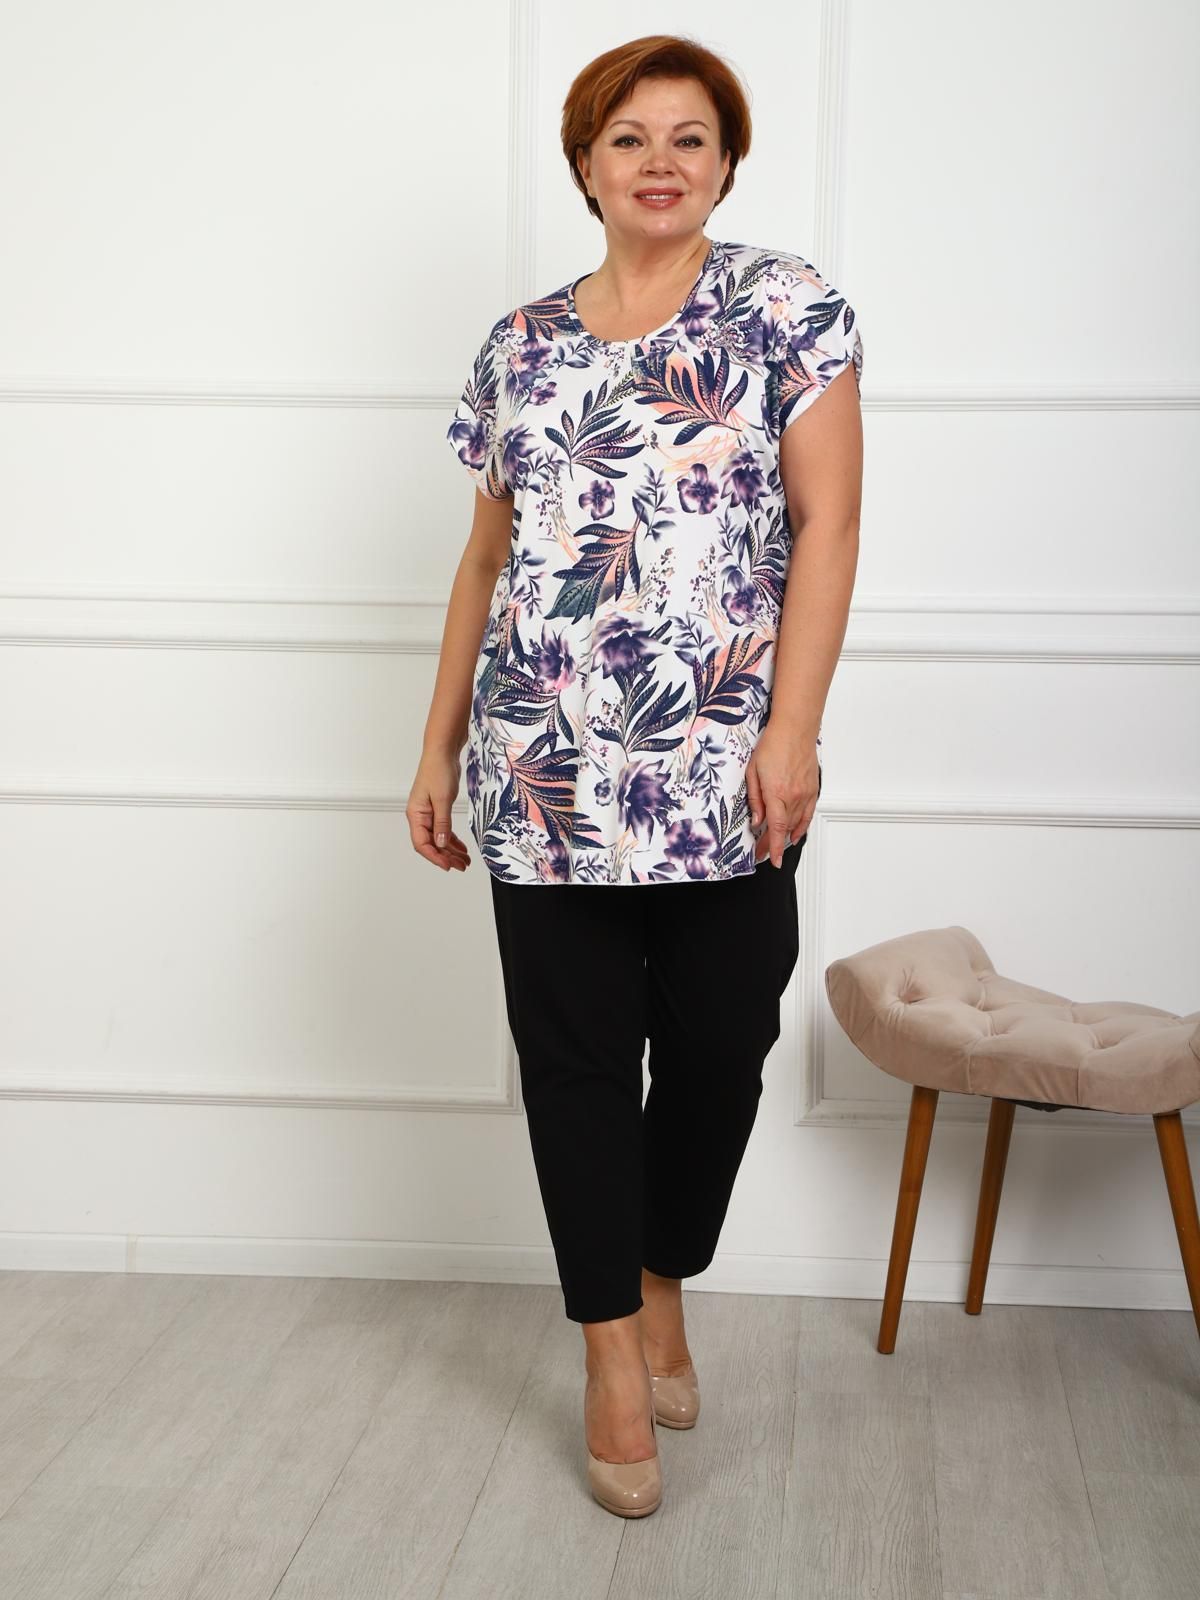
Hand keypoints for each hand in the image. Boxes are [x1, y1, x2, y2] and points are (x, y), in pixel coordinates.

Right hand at [407, 750, 470, 871]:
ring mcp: (428, 813)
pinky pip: (443, 829)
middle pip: (431, 844)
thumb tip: (441, 844)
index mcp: (415, 815)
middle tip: (462, 866)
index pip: (422, 844)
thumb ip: (442, 824)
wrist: (442, 752)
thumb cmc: (438, 771)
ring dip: (451, 850)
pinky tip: (462, 847)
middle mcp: (419, 816)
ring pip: (438, 838)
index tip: (448, 866)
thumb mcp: (442, 799)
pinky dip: (452, 840)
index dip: (435, 857)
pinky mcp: (437, 809)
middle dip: (446, 857)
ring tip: (465, 861)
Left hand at [744, 725, 819, 867]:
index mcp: (776, 793)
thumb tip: (756, 820)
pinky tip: (795, 835)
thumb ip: (755, 799)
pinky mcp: (813, 789)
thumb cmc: (772, 746)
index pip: (775, 828)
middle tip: (762, 851)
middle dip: (772, 843)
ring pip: (796, 823)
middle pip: (784, 829)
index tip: (770, 860)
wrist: (795, 730)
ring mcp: (806, 794)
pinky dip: (802, 827)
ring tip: (775, 845)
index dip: (772, 847)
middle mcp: (794, 796)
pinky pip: (808, 815)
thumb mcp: (753, 771)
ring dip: (785, 837)